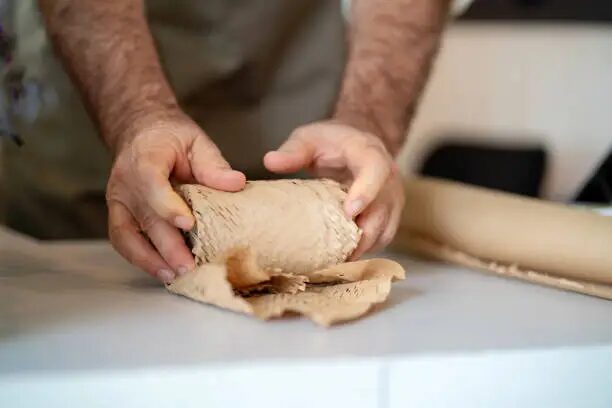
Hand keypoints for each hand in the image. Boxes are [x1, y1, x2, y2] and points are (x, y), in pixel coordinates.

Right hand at [106, 110, 245, 282]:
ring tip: (173, 276)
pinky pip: (123, 240)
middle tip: (189, 266)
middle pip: (144, 218)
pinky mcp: (119, 214)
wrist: (140, 132)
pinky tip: (161, 271)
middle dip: (166, 245)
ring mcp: (118, 201)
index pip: (152, 185)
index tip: (188, 224)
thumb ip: (213, 164)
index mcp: (144, 160)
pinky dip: (140, 258)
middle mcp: (125, 183)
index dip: (168, 206)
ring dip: (149, 259)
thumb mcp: (196, 141)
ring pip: (127, 235)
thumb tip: (236, 183)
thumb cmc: (170, 137)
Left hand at [264, 120, 404, 258]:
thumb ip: (293, 150)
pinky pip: (383, 236)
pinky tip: (344, 258)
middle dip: (364, 233)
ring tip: (338, 261)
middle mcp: (388, 177)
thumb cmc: (331, 141)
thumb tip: (269, 162)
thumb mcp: (309, 138)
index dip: (366, 192)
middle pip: (384, 208)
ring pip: (386, 227)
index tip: (349, 212)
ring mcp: (392, 197)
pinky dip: (366, 249)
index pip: (376, 170)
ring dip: (364, 247)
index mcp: (369, 153)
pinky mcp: (389, 214)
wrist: (358, 142)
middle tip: (339, 253)